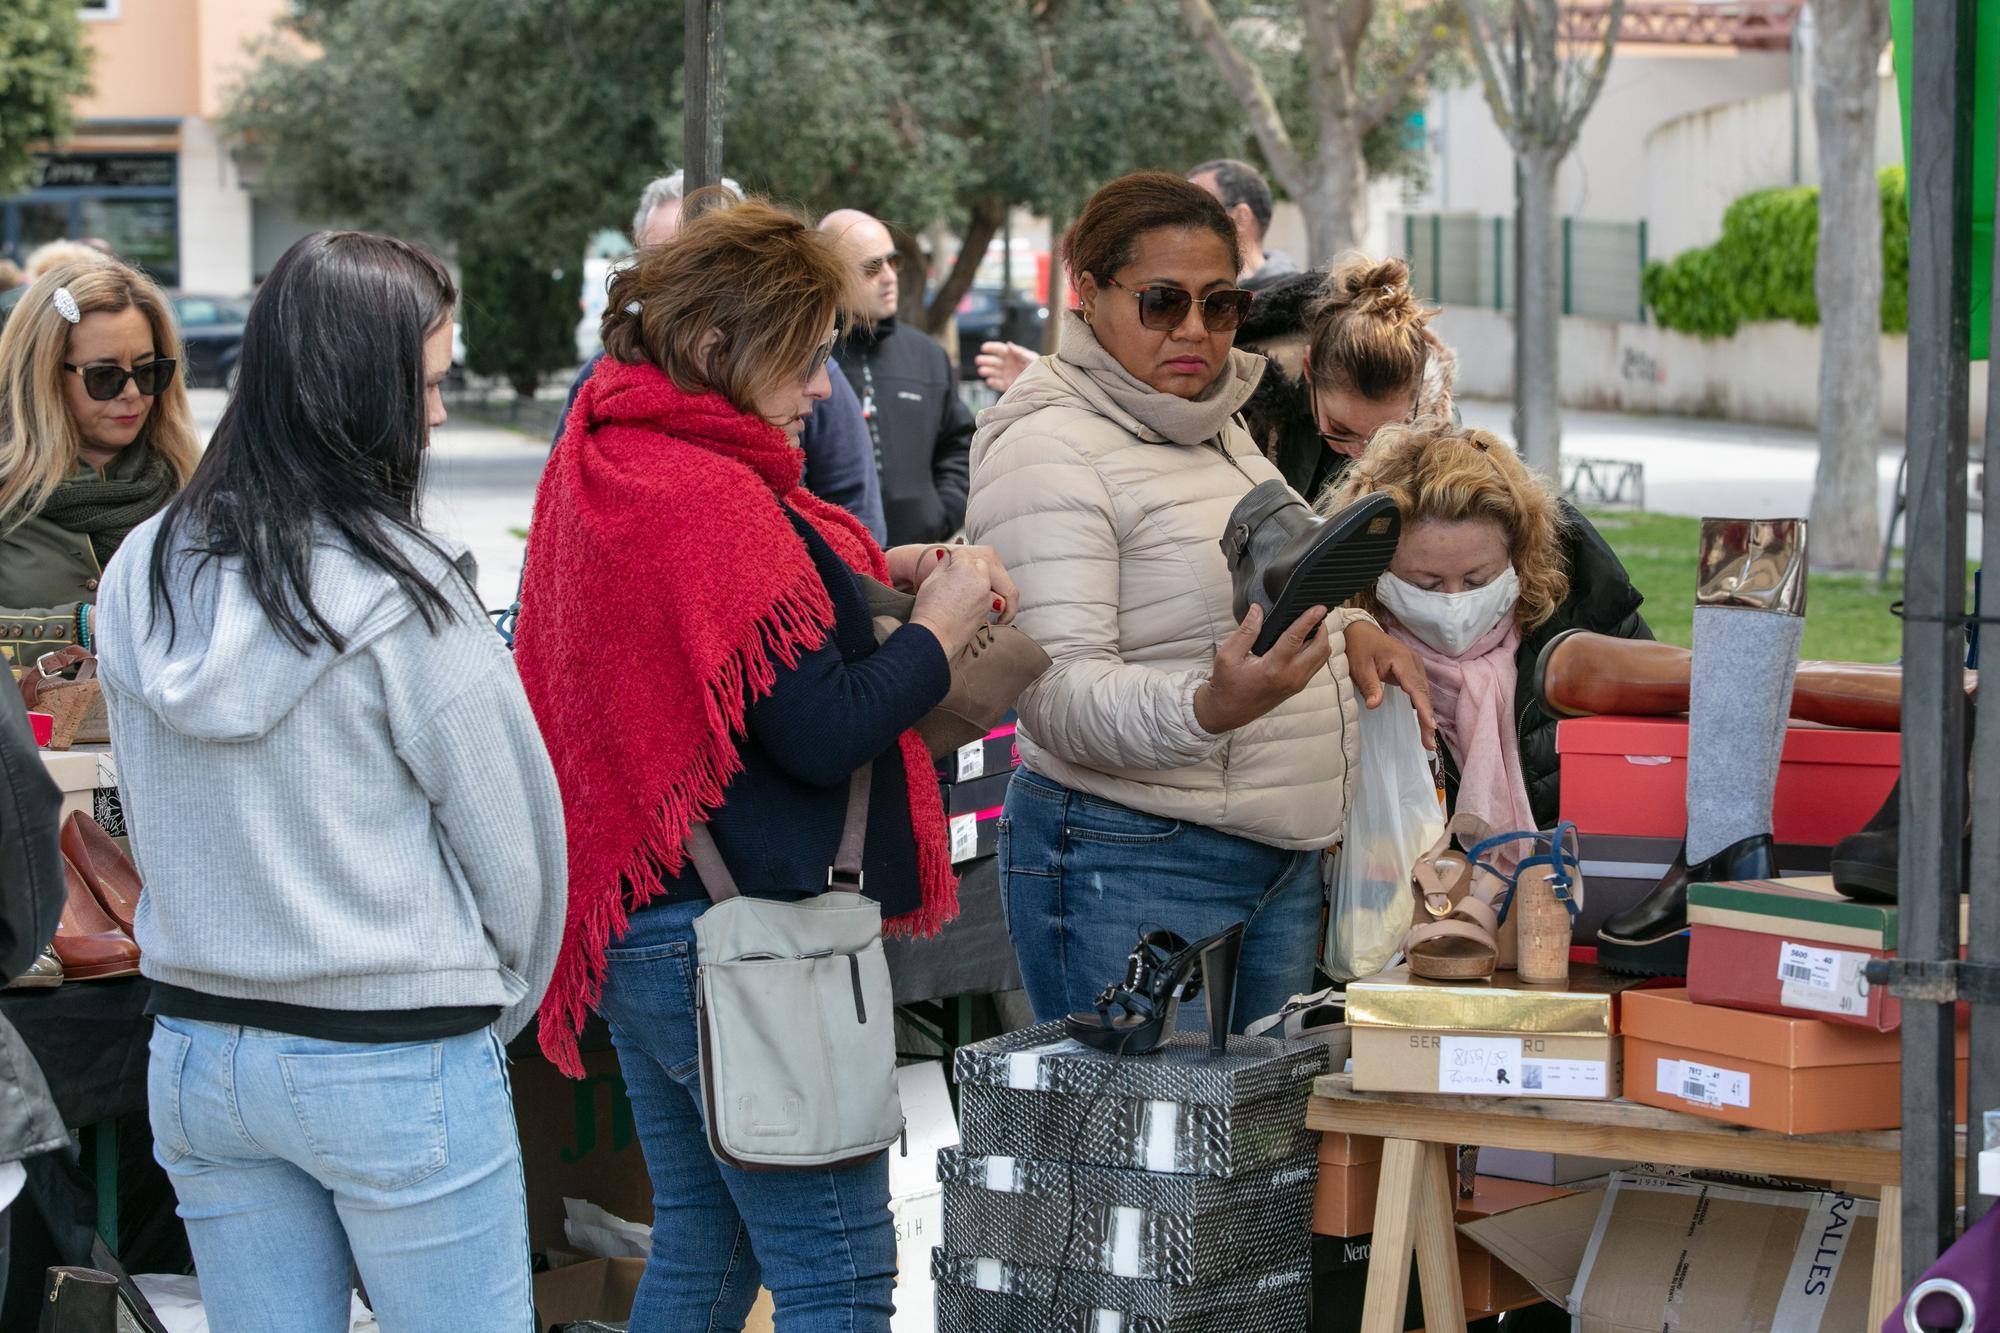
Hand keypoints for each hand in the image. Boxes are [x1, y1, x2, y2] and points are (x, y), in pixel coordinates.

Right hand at [890, 542, 1019, 621]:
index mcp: (965, 567)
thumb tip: (948, 556)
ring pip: (986, 581)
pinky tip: (963, 605)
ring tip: (960, 592)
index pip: (962, 554)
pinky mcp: (987, 610)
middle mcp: (980, 579)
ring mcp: (986, 596)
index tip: (947, 567)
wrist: (934, 636)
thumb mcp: (931, 579)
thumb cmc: (928, 608)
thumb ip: (943, 564)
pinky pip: (986, 597)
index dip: (953, 560)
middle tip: (955, 577)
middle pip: (980, 564)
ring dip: (976, 582)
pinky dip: (978, 597)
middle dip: (970, 568)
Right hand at [975, 341, 1036, 392]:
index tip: (984, 347)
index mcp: (1013, 355)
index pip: (1000, 349)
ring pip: (994, 372)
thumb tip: (1009, 344)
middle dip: (986, 360)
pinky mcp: (1008, 386)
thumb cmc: (1040, 369)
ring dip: (987, 371)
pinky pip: (998, 384)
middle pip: (994, 361)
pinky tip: (989, 381)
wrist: (1045, 385)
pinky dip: (993, 383)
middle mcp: (1008, 364)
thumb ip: (1021, 352)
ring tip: (982, 371)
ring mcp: (1007, 375)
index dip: (991, 348)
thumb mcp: (1032, 359)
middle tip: (978, 360)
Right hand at [1194, 604, 1333, 734]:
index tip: (1319, 607)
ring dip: (1321, 639)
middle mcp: (1290, 677)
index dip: (1309, 620)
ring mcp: (1297, 683)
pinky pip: (1316, 665)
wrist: (1228, 711)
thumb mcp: (1228, 655)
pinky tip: (1306, 641)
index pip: (1296, 638)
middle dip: (1321, 628)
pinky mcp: (1297, 686)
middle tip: (1315, 614)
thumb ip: (1246, 631)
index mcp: (1272, 668)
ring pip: (1322, 657)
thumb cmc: (1227, 684)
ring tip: (1312, 625)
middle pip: (1320, 648)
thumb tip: (1257, 609)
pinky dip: (1316, 650)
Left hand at [1344, 618, 1438, 750]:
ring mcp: (1414, 665)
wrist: (1358, 630)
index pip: (1416, 688)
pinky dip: (1422, 706)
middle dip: (1427, 719)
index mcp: (1402, 660)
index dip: (1423, 708)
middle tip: (1429, 744)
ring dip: (1426, 715)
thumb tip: (1374, 705)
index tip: (1430, 726)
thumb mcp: (1359, 666)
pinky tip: (1424, 722)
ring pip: (1424, 693)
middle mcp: (1414, 662)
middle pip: (1424, 694)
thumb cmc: (1357, 646)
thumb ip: (1369, 685)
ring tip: (1428, 739)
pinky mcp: (1411, 670)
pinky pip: (1419, 690)